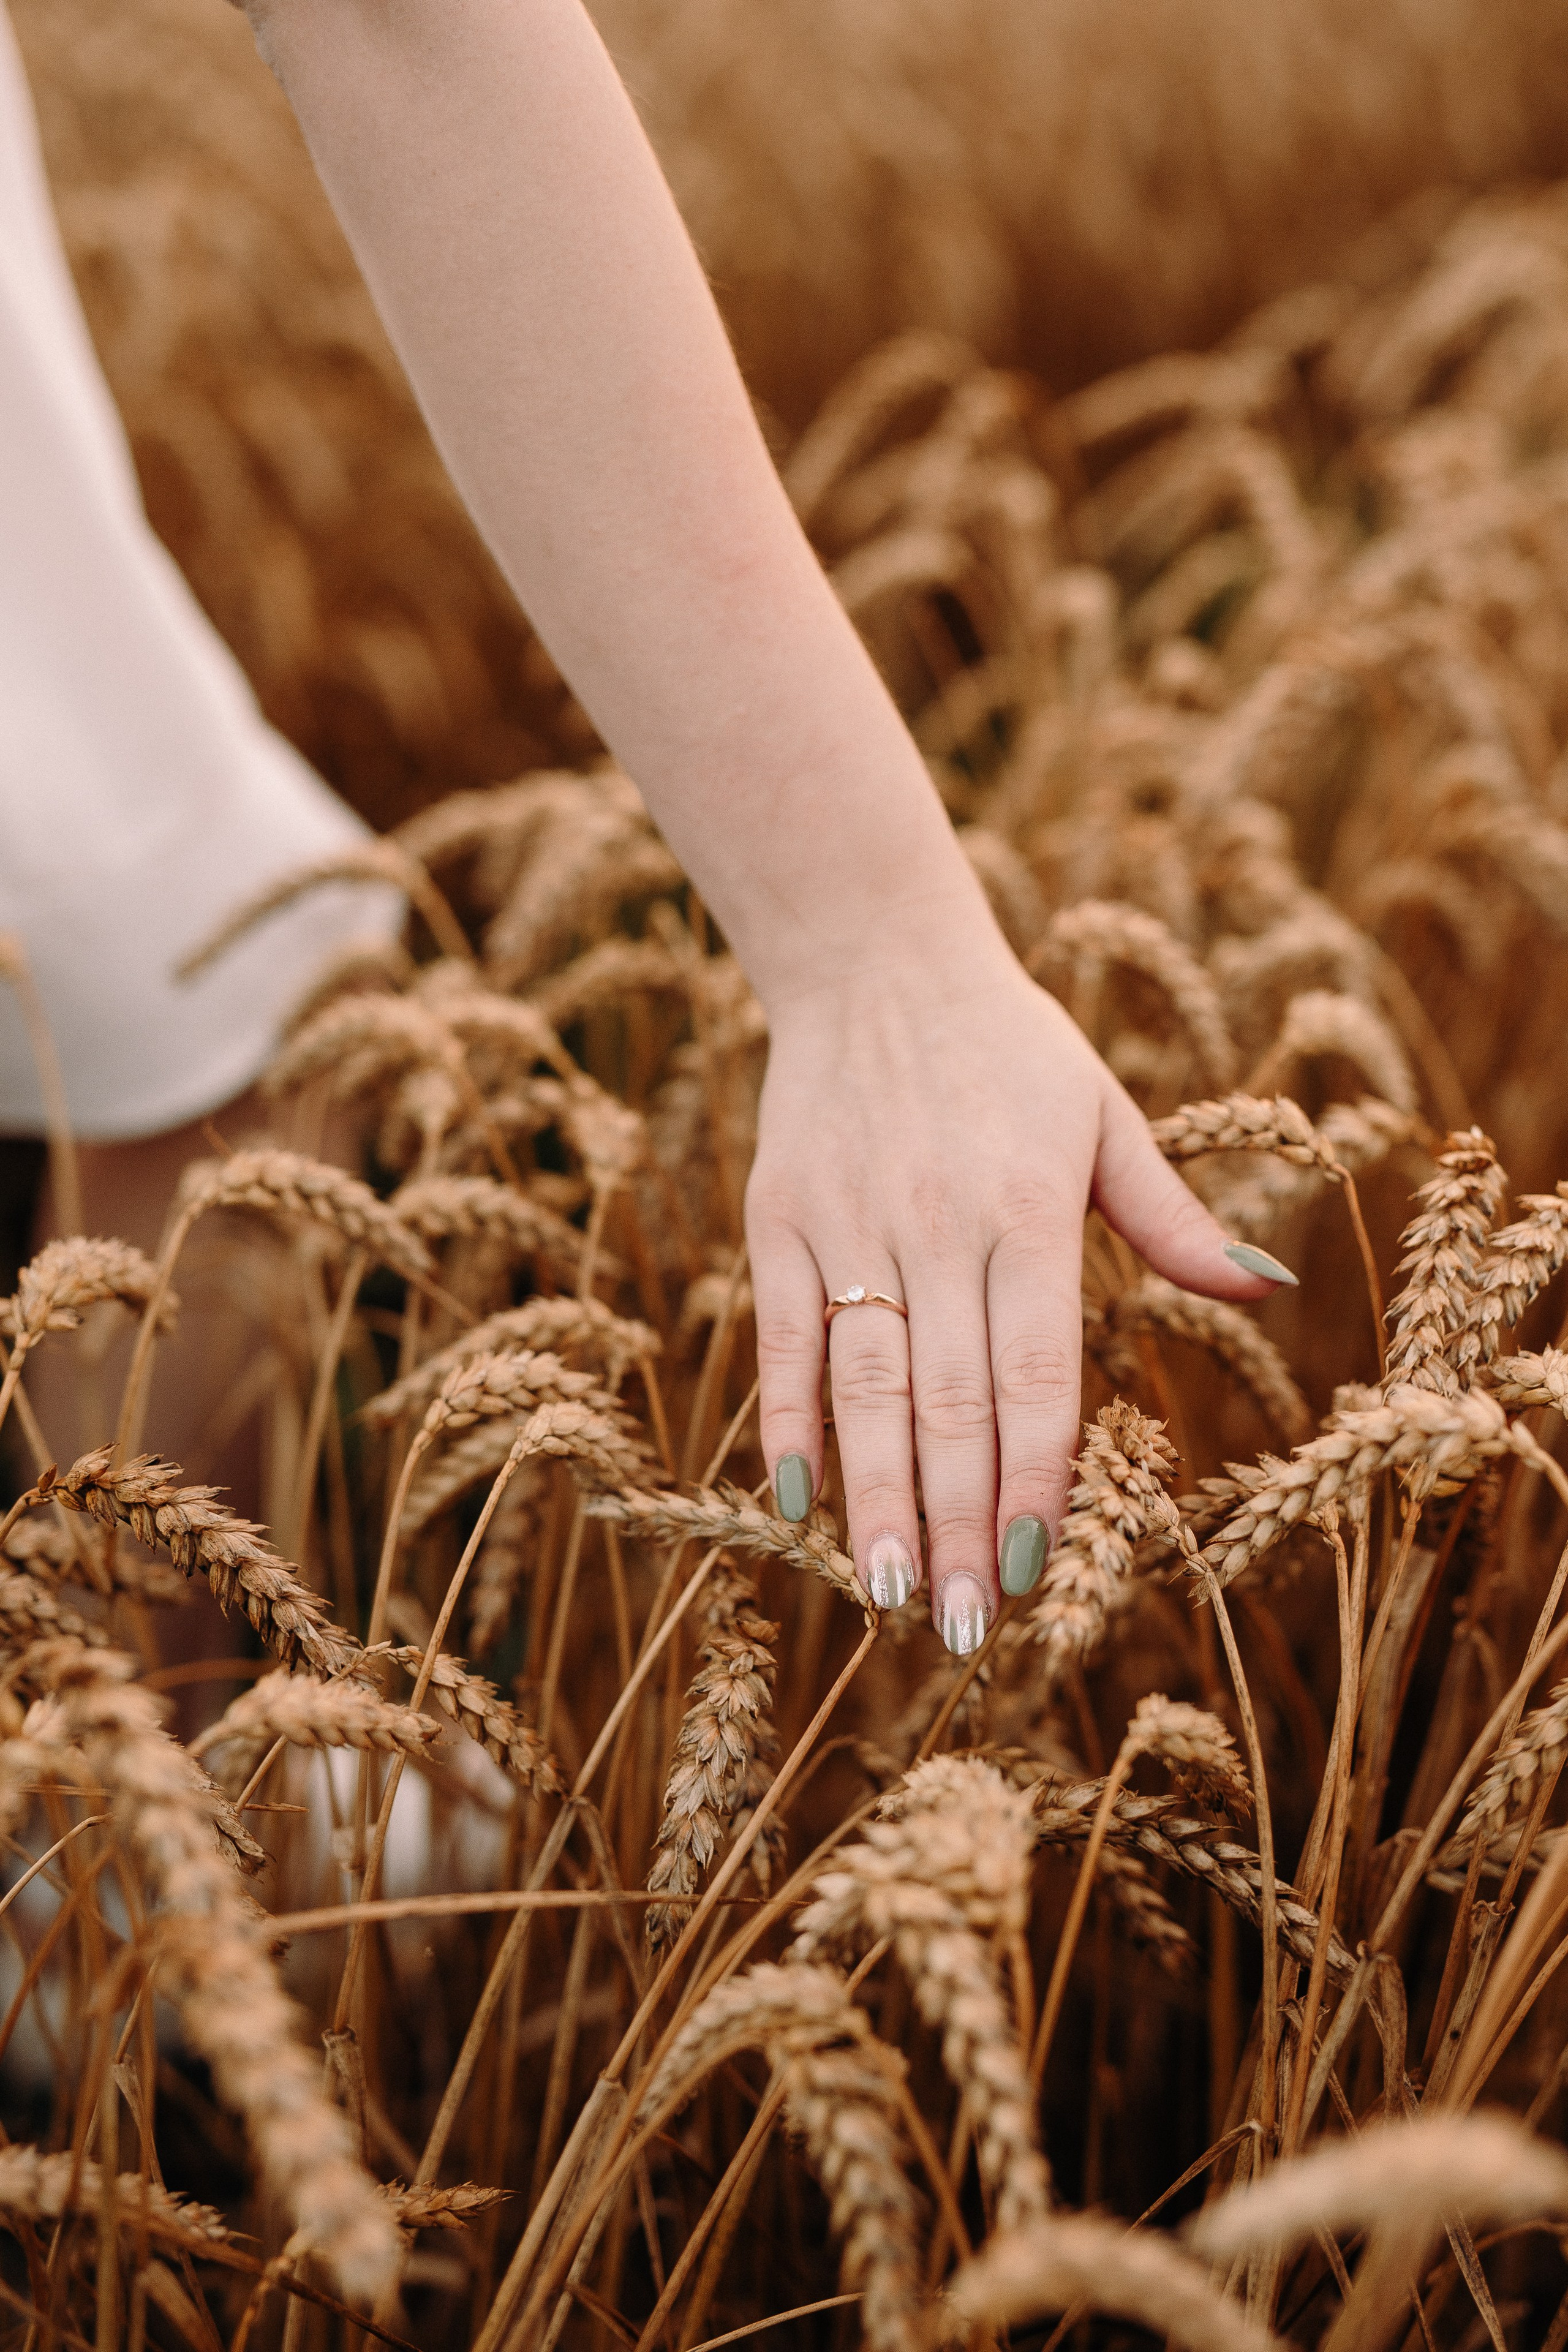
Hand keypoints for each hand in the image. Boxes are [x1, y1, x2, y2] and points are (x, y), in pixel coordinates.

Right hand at [746, 929, 1290, 1651]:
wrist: (872, 958)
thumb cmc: (1009, 1047)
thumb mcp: (1106, 1115)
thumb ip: (1175, 1219)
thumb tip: (1269, 1288)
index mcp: (1029, 1209)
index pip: (1036, 1375)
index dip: (1036, 1477)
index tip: (1041, 1566)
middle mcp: (937, 1226)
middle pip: (950, 1403)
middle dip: (961, 1524)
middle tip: (966, 1627)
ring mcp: (850, 1225)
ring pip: (863, 1387)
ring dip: (877, 1498)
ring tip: (889, 1593)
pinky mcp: (781, 1220)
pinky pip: (787, 1338)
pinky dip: (789, 1419)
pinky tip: (798, 1499)